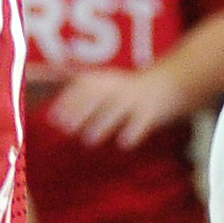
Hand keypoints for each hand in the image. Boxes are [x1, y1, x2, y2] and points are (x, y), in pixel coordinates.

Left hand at [42, 64, 186, 147]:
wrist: (170, 84)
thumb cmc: (130, 92)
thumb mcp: (107, 85)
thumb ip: (83, 97)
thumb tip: (52, 117)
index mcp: (106, 80)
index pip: (83, 86)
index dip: (67, 101)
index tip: (52, 118)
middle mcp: (120, 86)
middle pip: (98, 96)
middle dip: (81, 110)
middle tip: (65, 128)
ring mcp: (136, 97)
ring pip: (118, 108)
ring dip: (103, 123)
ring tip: (89, 139)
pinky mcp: (152, 110)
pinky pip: (141, 120)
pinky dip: (133, 131)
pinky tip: (124, 142)